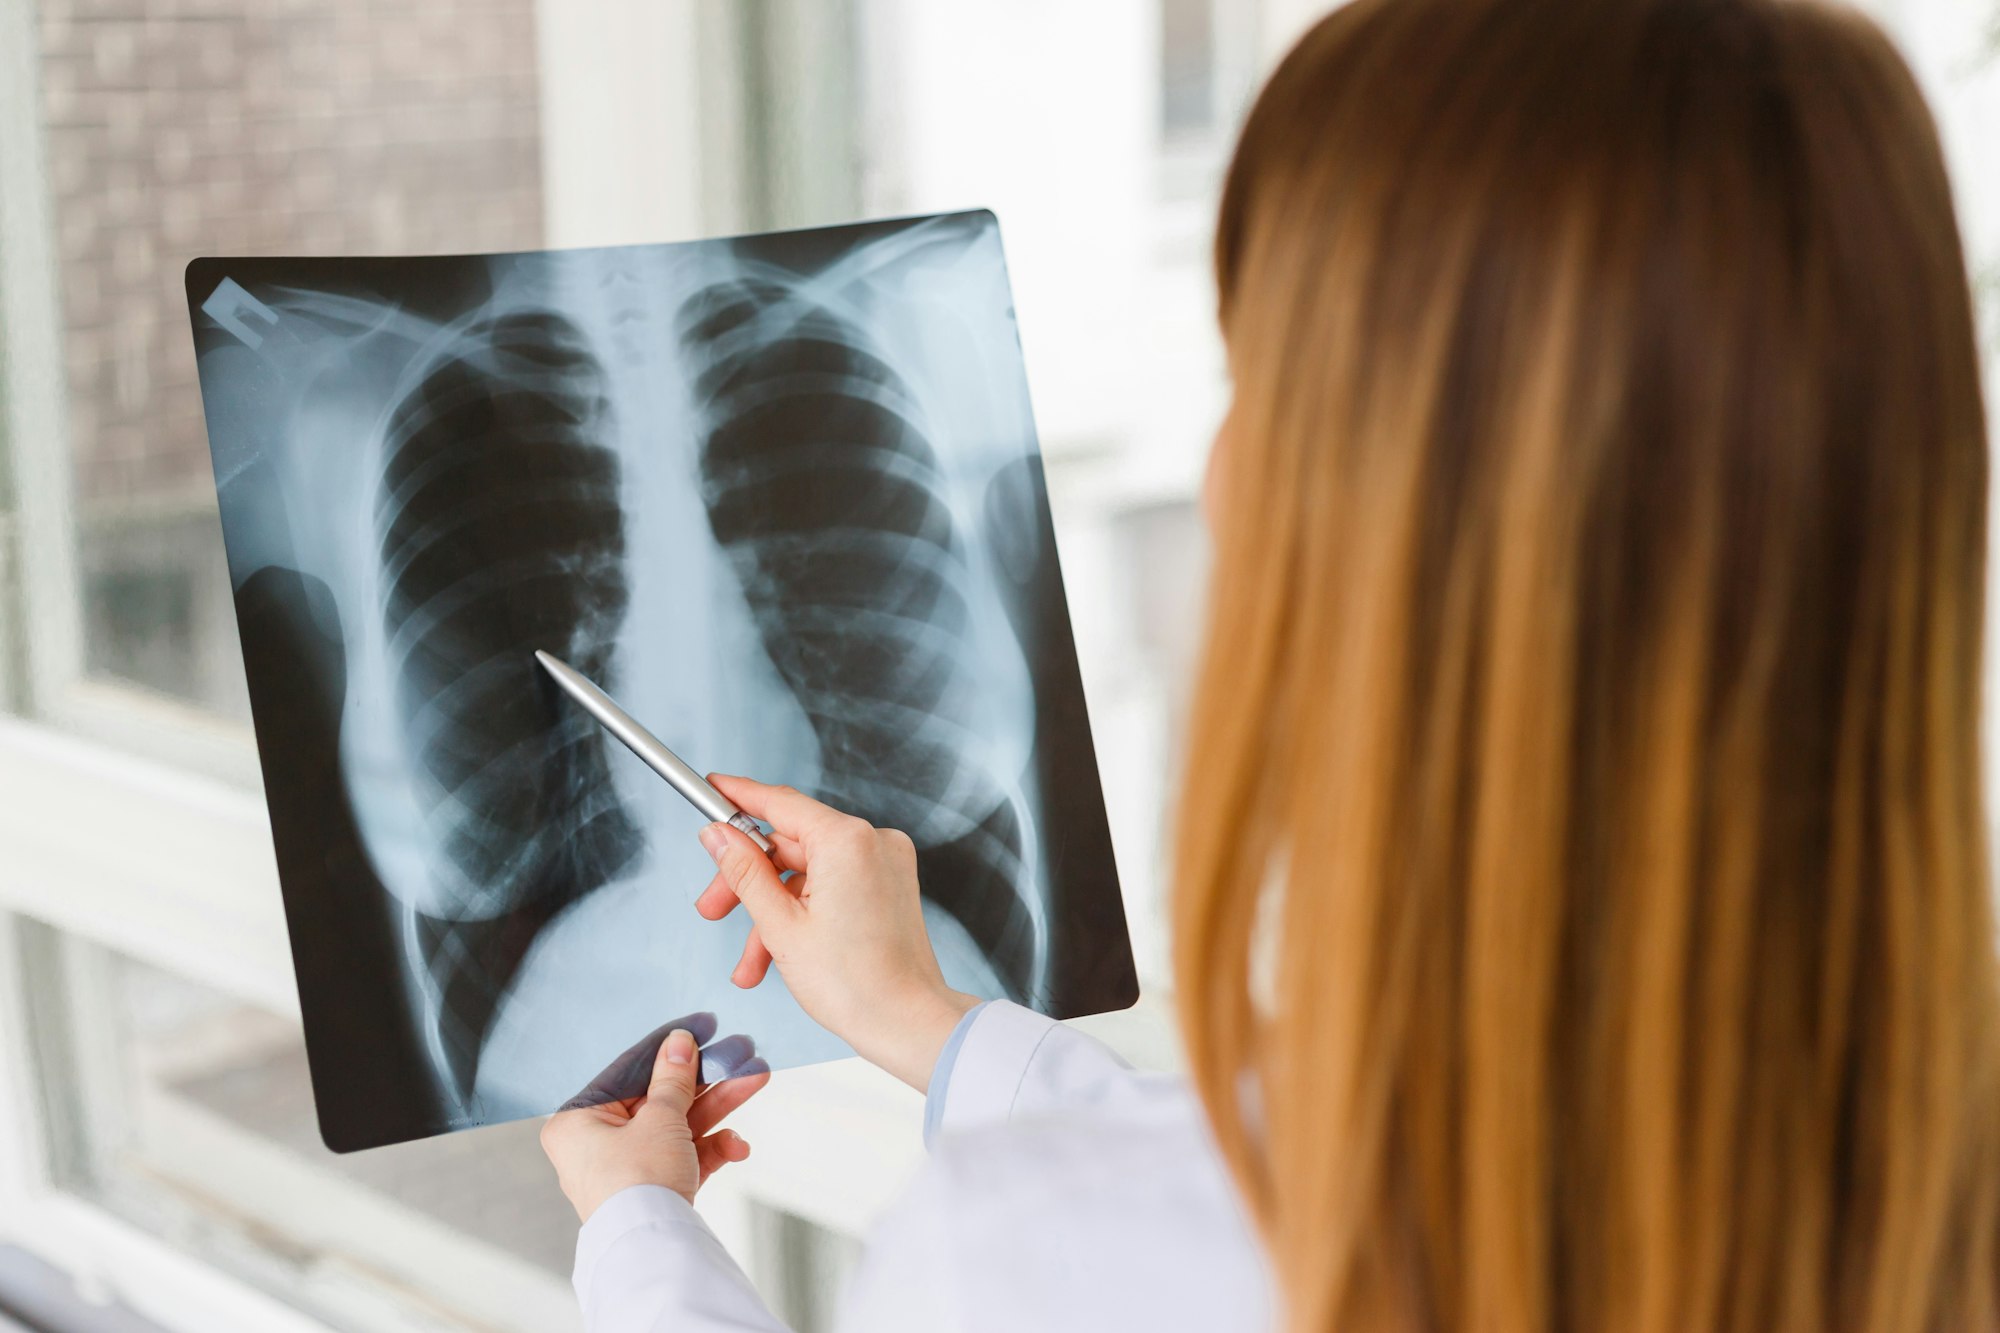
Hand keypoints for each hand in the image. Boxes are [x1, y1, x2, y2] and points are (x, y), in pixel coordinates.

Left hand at [540, 1027, 768, 1221]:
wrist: (652, 1249)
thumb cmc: (637, 1182)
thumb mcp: (659, 1118)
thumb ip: (673, 1078)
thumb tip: (680, 1042)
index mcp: (578, 1120)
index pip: (629, 1070)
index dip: (670, 1047)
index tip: (702, 1026)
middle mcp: (597, 1144)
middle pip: (660, 1098)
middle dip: (707, 1080)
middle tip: (741, 1055)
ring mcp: (627, 1168)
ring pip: (678, 1125)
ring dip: (719, 1107)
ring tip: (756, 1081)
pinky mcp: (654, 1189)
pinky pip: (683, 1157)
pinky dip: (711, 1148)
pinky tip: (737, 1145)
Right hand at [694, 775, 980, 1090]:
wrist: (907, 1024)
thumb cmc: (854, 984)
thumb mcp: (780, 925)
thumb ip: (744, 872)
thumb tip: (718, 835)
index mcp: (847, 840)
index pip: (779, 803)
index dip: (738, 796)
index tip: (711, 787)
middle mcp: (873, 841)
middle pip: (789, 845)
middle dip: (747, 882)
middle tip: (712, 909)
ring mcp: (885, 864)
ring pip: (807, 874)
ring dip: (772, 913)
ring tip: (749, 964)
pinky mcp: (889, 886)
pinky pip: (832, 887)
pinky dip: (804, 915)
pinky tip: (777, 958)